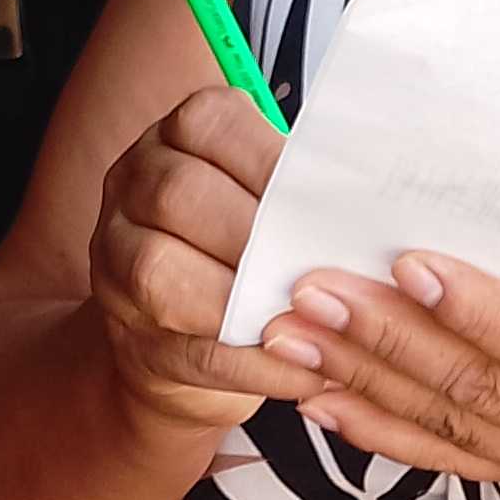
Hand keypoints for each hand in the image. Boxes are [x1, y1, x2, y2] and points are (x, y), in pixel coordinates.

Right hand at [87, 84, 296, 437]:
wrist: (181, 338)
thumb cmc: (245, 254)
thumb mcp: (268, 204)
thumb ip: (306, 195)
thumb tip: (381, 206)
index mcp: (174, 140)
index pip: (209, 127)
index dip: (269, 162)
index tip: (326, 201)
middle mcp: (132, 192)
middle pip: (179, 195)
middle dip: (258, 234)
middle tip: (320, 264)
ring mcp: (118, 268)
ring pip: (162, 273)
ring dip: (245, 300)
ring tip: (312, 318)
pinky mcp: (134, 341)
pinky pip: (192, 351)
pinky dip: (257, 366)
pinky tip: (308, 371)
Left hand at [258, 241, 499, 499]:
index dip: (478, 310)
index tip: (409, 263)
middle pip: (480, 389)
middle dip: (386, 339)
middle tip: (310, 289)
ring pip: (450, 428)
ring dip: (362, 382)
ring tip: (289, 336)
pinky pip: (450, 460)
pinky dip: (380, 432)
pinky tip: (321, 401)